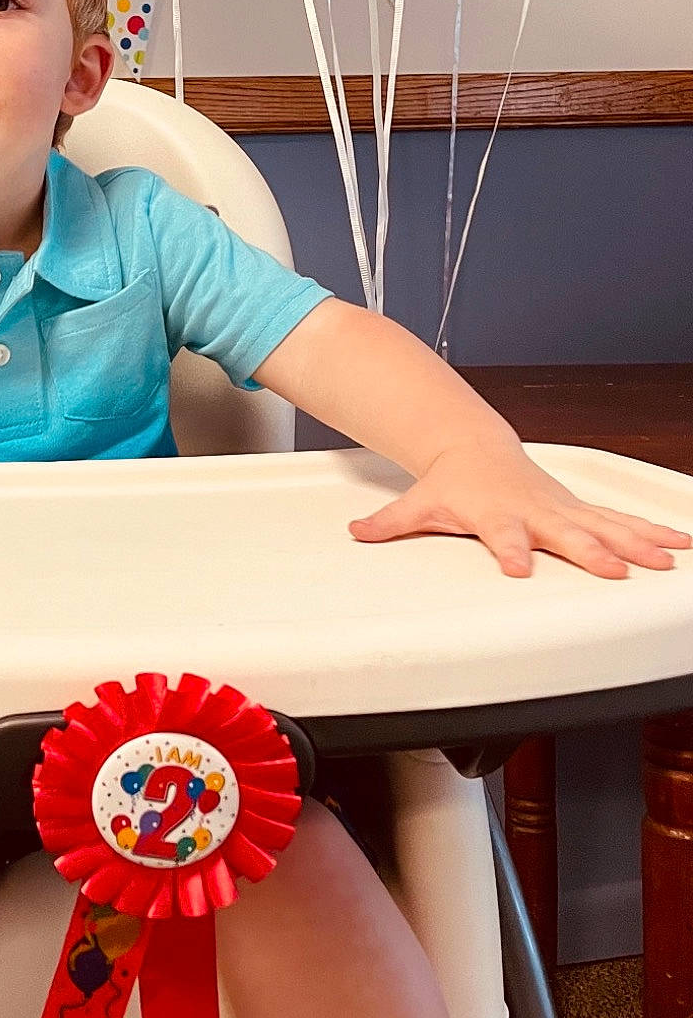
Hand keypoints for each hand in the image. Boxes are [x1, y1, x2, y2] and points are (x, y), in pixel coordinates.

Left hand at [347, 436, 691, 579]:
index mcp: (494, 512)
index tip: (517, 568)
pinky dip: (653, 531)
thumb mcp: (418, 503)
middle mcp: (533, 509)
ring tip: (666, 560)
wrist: (473, 448)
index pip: (501, 535)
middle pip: (564, 533)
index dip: (509, 551)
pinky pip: (620, 520)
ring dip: (636, 542)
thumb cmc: (450, 483)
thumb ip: (390, 523)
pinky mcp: (578, 508)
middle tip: (614, 570)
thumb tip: (356, 532)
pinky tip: (681, 545)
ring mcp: (560, 508)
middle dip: (590, 551)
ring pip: (604, 525)